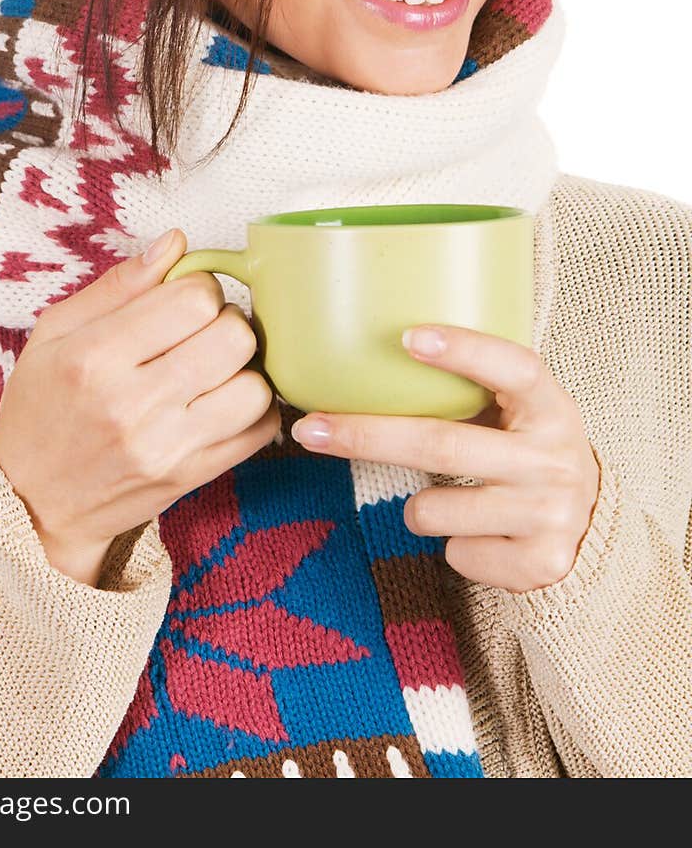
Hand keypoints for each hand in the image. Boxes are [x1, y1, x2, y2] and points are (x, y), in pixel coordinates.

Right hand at [0, 230, 279, 584]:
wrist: (30, 503)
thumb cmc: (40, 406)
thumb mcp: (54, 333)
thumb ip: (118, 285)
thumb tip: (176, 242)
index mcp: (95, 357)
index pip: (194, 299)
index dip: (200, 287)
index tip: (185, 299)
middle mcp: (133, 403)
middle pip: (234, 337)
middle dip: (228, 322)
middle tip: (203, 331)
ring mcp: (166, 446)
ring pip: (255, 386)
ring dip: (245, 368)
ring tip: (216, 367)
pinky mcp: (190, 478)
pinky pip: (260, 431)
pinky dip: (254, 409)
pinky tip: (224, 400)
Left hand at [290, 324, 600, 593]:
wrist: (590, 529)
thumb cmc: (525, 452)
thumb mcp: (518, 414)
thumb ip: (471, 389)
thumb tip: (372, 356)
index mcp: (552, 408)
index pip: (515, 368)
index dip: (466, 350)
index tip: (408, 336)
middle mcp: (557, 459)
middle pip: (443, 445)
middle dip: (367, 435)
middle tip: (309, 428)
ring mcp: (552, 514)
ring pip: (435, 509)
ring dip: (418, 507)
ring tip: (450, 500)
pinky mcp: (542, 564)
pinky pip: (455, 554)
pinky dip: (452, 545)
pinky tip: (483, 535)